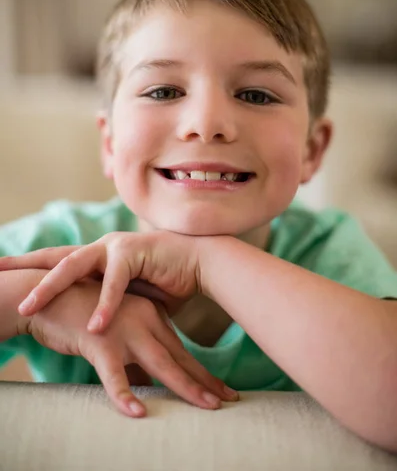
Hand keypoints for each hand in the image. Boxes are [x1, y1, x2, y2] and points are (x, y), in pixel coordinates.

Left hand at [0, 231, 201, 332]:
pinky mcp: (135, 254)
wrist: (200, 263)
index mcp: (98, 256)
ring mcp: (116, 248)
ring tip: (31, 305)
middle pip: (56, 258)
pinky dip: (105, 304)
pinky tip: (95, 325)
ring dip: (51, 285)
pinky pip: (115, 281)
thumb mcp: (129, 296)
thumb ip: (109, 305)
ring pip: (75, 265)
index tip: (1, 267)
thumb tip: (92, 326)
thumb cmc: (165, 281)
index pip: (57, 260)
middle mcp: (102, 247)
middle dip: (25, 267)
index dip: (29, 265)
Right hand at [27, 279, 237, 416]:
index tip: (224, 392)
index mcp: (150, 317)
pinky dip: (124, 394)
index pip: (181, 350)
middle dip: (204, 382)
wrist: (48, 296)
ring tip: (207, 407)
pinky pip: (113, 373)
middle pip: (178, 357)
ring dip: (184, 386)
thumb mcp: (116, 335)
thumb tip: (148, 387)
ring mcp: (124, 330)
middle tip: (229, 400)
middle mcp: (144, 322)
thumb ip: (133, 359)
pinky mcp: (99, 341)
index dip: (202, 373)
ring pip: (159, 363)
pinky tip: (138, 413)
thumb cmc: (83, 316)